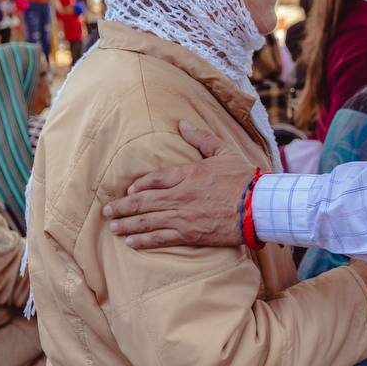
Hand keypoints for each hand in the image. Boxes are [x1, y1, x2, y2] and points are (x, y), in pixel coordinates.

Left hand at [105, 121, 249, 248]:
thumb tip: (183, 123)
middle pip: (143, 201)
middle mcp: (180, 195)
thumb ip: (201, 138)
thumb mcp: (224, 152)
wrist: (259, 206)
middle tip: (107, 211)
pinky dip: (143, 240)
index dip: (139, 185)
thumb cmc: (245, 178)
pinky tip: (131, 242)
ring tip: (113, 227)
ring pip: (147, 221)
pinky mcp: (190, 234)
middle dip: (122, 207)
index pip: (154, 179)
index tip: (129, 190)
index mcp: (188, 173)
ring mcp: (183, 216)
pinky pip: (160, 238)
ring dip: (127, 224)